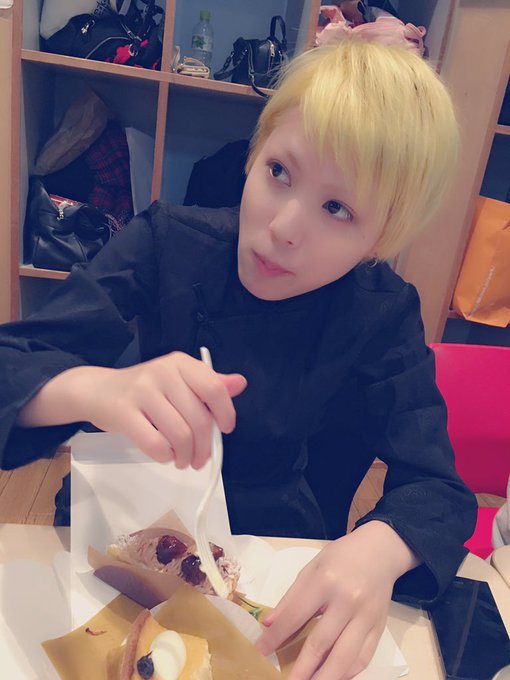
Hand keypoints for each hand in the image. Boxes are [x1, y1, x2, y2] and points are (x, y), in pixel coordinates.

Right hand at [18, 352, 246, 468]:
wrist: (97, 390)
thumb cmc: (144, 389)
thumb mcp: (178, 380)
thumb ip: (209, 384)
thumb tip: (240, 383)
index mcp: (181, 363)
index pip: (214, 389)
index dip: (225, 414)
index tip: (224, 430)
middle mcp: (163, 372)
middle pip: (199, 419)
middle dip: (204, 447)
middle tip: (200, 459)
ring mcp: (142, 391)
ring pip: (180, 435)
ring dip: (185, 456)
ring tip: (182, 460)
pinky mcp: (124, 412)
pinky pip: (155, 444)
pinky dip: (165, 457)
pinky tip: (165, 456)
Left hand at [256, 521, 419, 679]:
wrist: (380, 551)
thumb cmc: (342, 557)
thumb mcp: (311, 568)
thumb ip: (291, 598)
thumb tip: (268, 624)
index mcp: (326, 581)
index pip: (295, 616)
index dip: (275, 637)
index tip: (260, 652)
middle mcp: (348, 601)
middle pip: (321, 644)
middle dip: (301, 669)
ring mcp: (366, 617)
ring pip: (344, 658)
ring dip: (325, 677)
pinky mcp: (379, 628)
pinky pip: (362, 659)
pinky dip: (347, 673)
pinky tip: (333, 677)